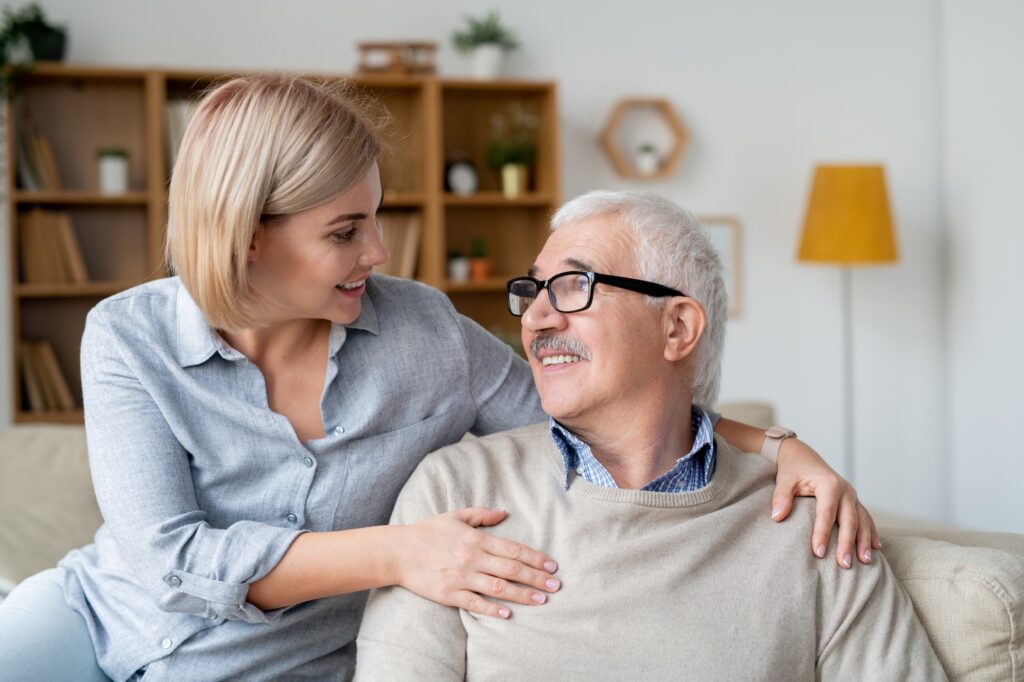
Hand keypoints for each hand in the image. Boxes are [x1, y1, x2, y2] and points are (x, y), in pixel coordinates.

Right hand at [394, 507, 559, 618]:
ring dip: (522, 594)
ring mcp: (462, 577)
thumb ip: (481, 514)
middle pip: (512, 570)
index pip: (513, 550)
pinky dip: (492, 609)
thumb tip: (504, 512)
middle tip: (556, 585)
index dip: (535, 558)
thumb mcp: (455, 516)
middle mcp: (472, 558)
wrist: (398, 551)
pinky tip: (508, 614)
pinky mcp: (449, 594)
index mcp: (476, 539)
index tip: (552, 565)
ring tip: (541, 599)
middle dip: (537, 578)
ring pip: (498, 588)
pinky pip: (475, 603)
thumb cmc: (427, 532)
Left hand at [770, 439, 880, 568]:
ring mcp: (852, 495)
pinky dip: (871, 532)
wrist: (803, 456)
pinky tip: (875, 548)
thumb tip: (777, 517)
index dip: (822, 534)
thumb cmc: (794, 469)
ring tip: (865, 561)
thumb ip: (781, 496)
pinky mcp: (854, 500)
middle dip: (847, 543)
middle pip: (848, 520)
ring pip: (862, 521)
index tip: (818, 553)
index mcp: (829, 484)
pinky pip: (866, 517)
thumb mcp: (785, 479)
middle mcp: (845, 490)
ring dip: (864, 541)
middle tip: (844, 564)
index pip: (826, 513)